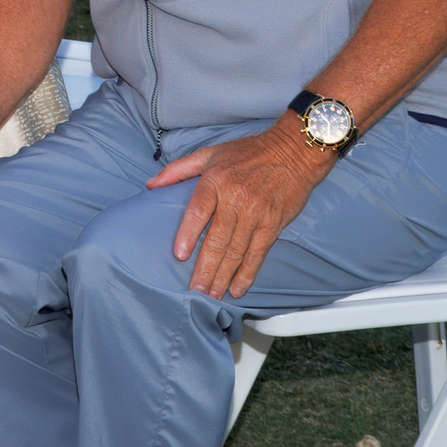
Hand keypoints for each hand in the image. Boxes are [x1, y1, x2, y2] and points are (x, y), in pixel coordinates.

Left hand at [144, 125, 328, 300]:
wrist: (294, 151)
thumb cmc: (250, 152)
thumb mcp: (210, 153)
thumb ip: (179, 170)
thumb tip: (151, 185)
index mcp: (216, 181)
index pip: (198, 211)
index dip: (188, 234)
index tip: (180, 255)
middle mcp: (236, 199)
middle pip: (217, 240)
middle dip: (205, 269)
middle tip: (194, 291)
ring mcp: (256, 214)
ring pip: (236, 252)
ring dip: (223, 277)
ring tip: (211, 295)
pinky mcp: (273, 224)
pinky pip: (258, 254)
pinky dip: (247, 274)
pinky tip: (237, 288)